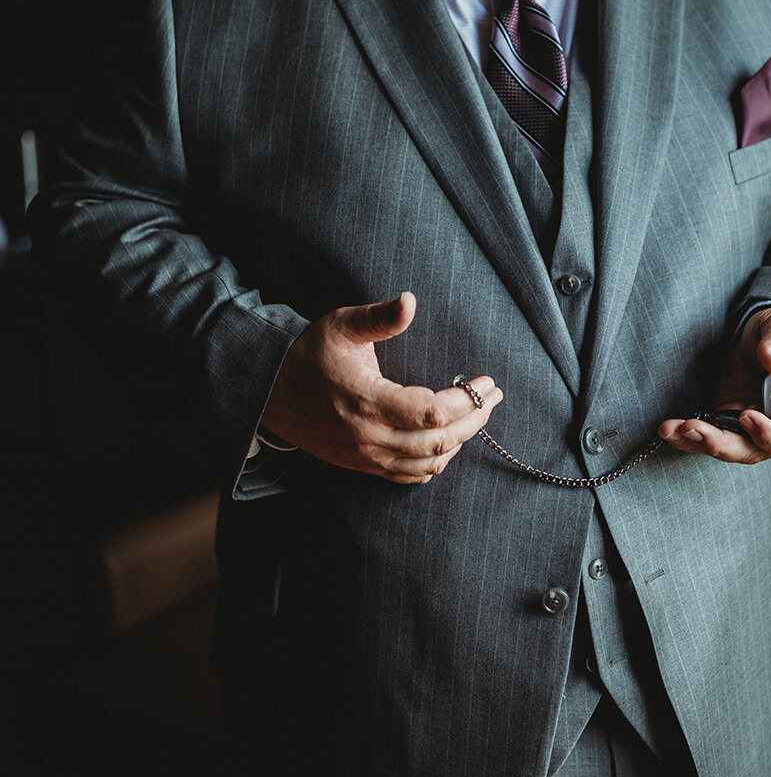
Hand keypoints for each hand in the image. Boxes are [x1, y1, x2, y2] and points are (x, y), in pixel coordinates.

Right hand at [261, 291, 501, 483]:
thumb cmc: (310, 354)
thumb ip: (379, 318)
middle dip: (475, 420)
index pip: (432, 412)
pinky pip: (408, 476)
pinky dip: (434, 464)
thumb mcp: (341, 325)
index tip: (486, 382)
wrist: (270, 392)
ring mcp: (366, 456)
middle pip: (438, 442)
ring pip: (427, 463)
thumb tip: (410, 301)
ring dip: (459, 442)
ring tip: (478, 417)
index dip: (467, 400)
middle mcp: (369, 436)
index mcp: (367, 400)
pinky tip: (448, 443)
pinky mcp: (362, 466)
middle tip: (493, 398)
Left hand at [658, 306, 770, 464]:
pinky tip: (668, 428)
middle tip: (693, 428)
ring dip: (696, 442)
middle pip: (752, 451)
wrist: (765, 333)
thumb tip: (770, 359)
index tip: (747, 416)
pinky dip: (686, 435)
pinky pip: (707, 434)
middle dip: (720, 444)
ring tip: (670, 429)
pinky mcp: (725, 417)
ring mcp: (747, 425)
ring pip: (725, 447)